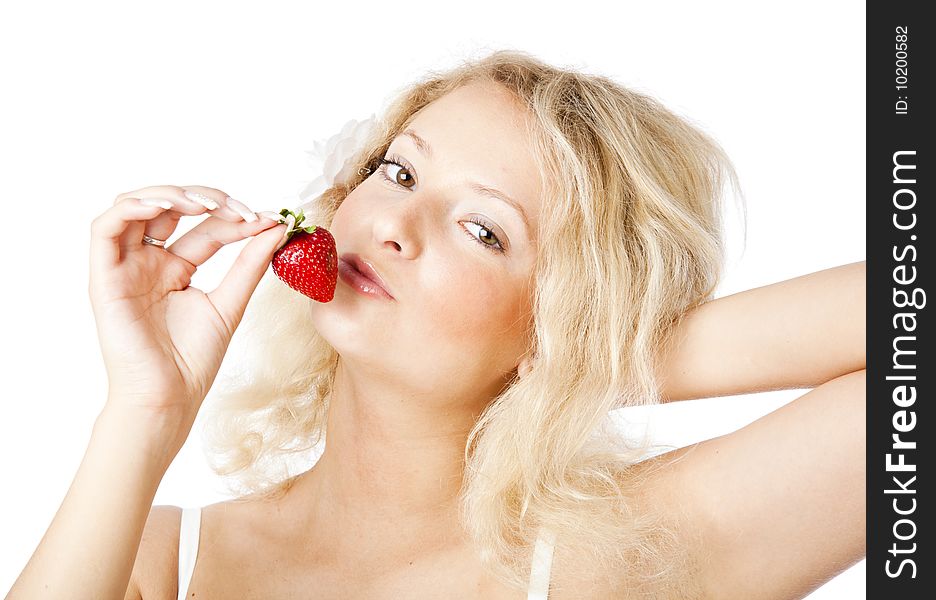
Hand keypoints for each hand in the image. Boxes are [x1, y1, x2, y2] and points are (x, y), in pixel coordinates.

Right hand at [88, 185, 284, 431]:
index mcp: (176, 268)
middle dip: (206, 199)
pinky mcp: (104, 277)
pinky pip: (105, 228)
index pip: (205, 228)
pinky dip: (132, 207)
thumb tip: (277, 228)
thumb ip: (249, 265)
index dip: (233, 218)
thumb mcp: (230, 302)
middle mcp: (149, 262)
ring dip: (170, 195)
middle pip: (170, 208)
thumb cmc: (192, 360)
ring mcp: (125, 267)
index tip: (266, 220)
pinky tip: (165, 205)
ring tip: (205, 203)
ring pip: (134, 207)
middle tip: (239, 209)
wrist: (169, 396)